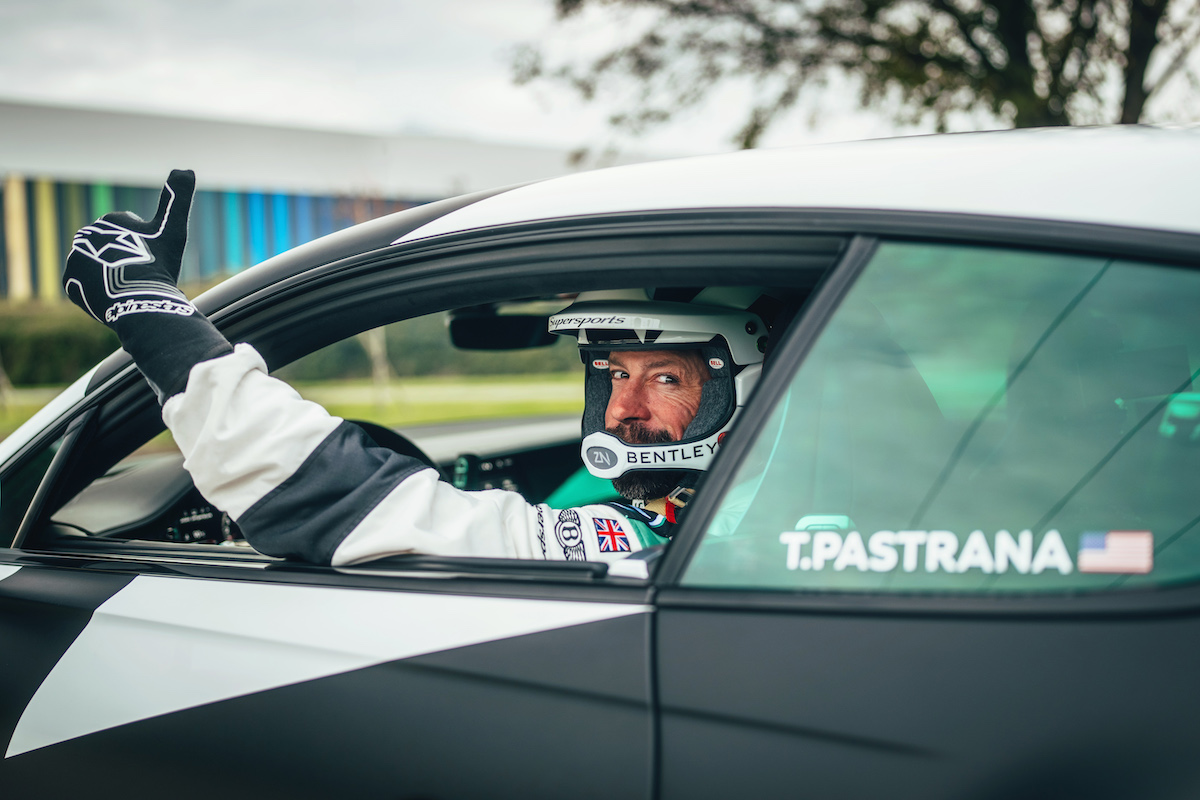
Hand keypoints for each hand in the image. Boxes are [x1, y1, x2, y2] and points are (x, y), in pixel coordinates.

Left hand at [63, 169, 196, 326]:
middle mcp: (88, 234)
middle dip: (126, 261)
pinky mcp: (69, 282)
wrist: (138, 300)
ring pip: (99, 267)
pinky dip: (97, 290)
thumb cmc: (158, 264)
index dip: (147, 249)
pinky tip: (112, 295)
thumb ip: (179, 197)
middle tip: (142, 277)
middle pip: (113, 251)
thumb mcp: (174, 228)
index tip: (154, 261)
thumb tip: (186, 168)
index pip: (132, 236)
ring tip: (127, 288)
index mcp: (111, 220)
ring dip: (111, 275)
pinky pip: (85, 285)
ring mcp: (76, 258)